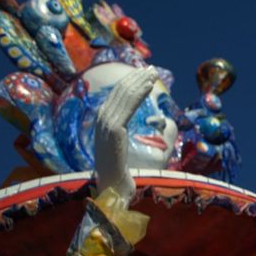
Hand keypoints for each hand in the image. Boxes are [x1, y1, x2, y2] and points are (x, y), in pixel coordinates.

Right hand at [94, 66, 158, 207]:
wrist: (114, 186)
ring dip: (140, 82)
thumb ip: (122, 130)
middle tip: (152, 68)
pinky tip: (150, 86)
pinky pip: (129, 106)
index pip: (116, 95)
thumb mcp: (122, 144)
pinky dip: (139, 93)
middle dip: (137, 77)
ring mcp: (106, 123)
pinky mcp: (114, 129)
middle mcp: (101, 118)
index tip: (144, 73)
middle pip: (120, 91)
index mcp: (102, 121)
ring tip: (153, 73)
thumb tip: (128, 122)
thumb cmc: (122, 170)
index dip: (130, 82)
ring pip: (125, 95)